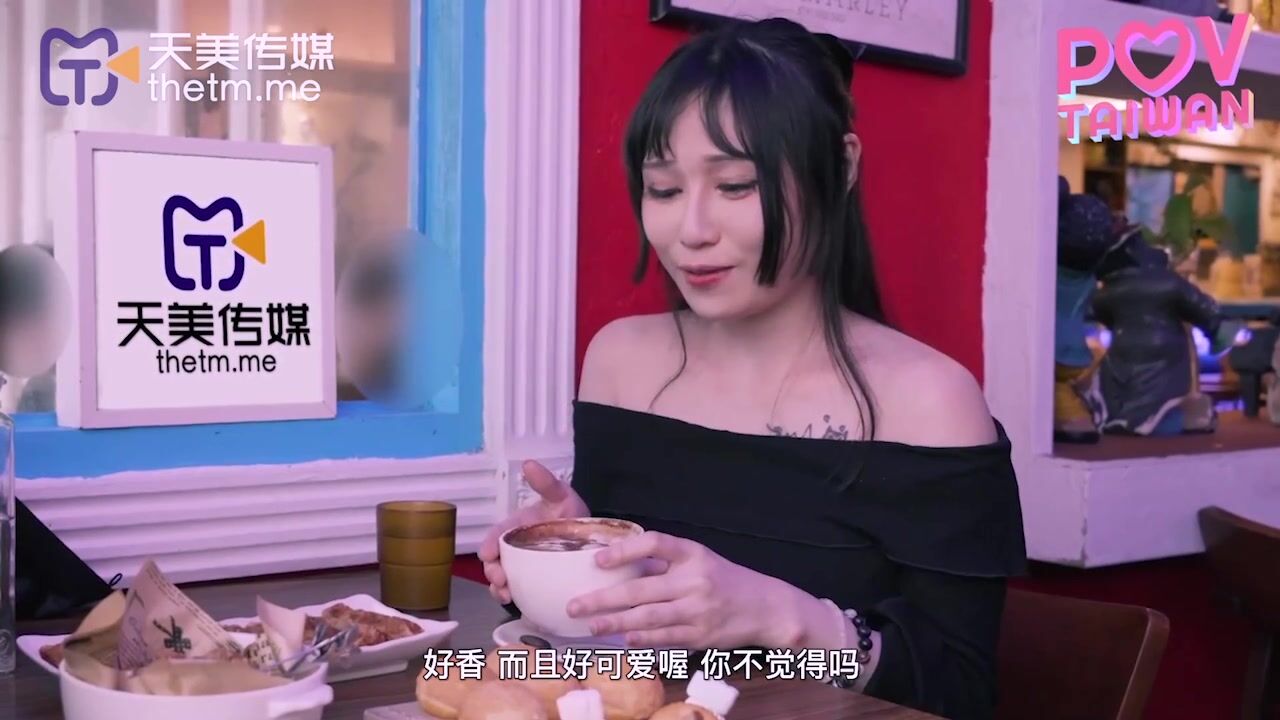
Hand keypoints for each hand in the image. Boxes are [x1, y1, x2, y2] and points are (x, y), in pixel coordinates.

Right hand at [478, 460, 588, 603]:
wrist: (592, 538)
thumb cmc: (571, 513)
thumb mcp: (561, 495)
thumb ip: (546, 483)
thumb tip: (528, 463)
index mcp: (517, 527)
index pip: (497, 534)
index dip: (489, 543)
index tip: (487, 554)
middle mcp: (515, 547)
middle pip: (494, 560)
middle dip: (492, 570)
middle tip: (500, 579)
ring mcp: (522, 566)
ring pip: (501, 578)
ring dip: (497, 587)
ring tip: (505, 594)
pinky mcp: (531, 582)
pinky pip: (515, 590)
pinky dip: (510, 596)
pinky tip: (514, 601)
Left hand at [564, 532, 802, 649]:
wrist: (764, 606)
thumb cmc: (722, 579)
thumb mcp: (698, 559)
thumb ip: (662, 562)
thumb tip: (614, 563)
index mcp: (692, 553)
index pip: (655, 544)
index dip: (624, 550)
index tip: (597, 560)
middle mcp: (694, 579)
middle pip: (642, 587)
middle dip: (604, 598)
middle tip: (575, 605)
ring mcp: (698, 609)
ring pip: (649, 616)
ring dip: (616, 622)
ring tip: (591, 624)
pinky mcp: (701, 635)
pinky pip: (666, 637)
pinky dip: (642, 639)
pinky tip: (623, 639)